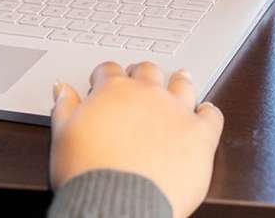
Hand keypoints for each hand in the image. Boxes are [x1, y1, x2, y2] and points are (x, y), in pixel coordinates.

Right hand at [50, 62, 223, 217]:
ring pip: (182, 84)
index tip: (102, 83)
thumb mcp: (62, 136)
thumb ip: (64, 107)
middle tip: (139, 81)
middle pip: (147, 70)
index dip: (104, 76)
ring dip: (179, 81)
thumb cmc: (87, 174)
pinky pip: (212, 116)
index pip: (109, 70)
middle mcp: (147, 94)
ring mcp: (176, 112)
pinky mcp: (200, 136)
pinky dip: (209, 112)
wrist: (117, 203)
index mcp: (113, 91)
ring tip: (179, 80)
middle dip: (141, 74)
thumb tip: (62, 89)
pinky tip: (206, 112)